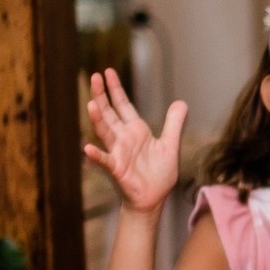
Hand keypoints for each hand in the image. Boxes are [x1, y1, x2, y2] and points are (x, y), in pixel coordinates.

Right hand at [84, 70, 187, 214]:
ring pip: (105, 132)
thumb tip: (181, 102)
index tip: (107, 71)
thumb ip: (174, 124)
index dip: (116, 89)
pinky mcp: (117, 169)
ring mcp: (118, 153)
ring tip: (92, 103)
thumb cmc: (158, 174)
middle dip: (102, 95)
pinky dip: (96, 155)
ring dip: (98, 119)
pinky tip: (87, 148)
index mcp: (135, 131)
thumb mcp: (170, 145)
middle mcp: (123, 138)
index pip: (123, 105)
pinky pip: (105, 161)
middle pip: (110, 113)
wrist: (154, 199)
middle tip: (94, 76)